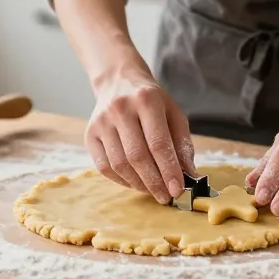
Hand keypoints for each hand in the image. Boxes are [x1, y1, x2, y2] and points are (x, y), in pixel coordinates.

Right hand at [85, 68, 196, 204]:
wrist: (118, 82)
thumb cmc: (151, 101)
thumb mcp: (173, 113)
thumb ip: (182, 144)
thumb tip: (189, 175)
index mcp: (146, 100)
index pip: (158, 142)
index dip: (168, 169)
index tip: (177, 189)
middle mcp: (120, 108)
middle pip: (137, 156)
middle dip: (154, 181)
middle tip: (165, 196)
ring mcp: (101, 121)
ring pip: (119, 164)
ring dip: (138, 183)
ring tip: (152, 190)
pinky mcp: (89, 133)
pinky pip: (103, 166)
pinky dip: (121, 180)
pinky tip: (135, 182)